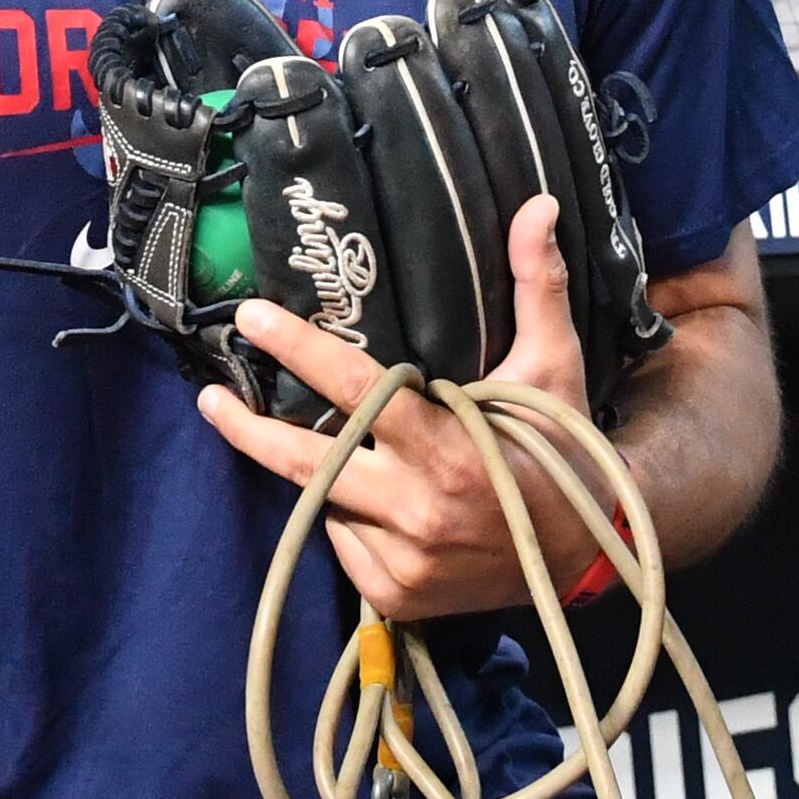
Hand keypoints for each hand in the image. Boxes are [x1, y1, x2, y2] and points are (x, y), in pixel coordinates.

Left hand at [194, 194, 594, 620]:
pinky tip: (372, 500)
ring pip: (324, 503)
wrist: (588, 551)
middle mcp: (418, 507)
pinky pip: (344, 545)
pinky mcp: (398, 594)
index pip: (357, 389)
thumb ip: (535, 283)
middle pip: (307, 460)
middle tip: (210, 395)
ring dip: (315, 470)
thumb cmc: (560, 444)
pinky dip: (347, 518)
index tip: (251, 316)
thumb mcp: (554, 364)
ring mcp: (405, 557)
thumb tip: (537, 204)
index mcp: (448, 445)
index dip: (299, 349)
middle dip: (248, 428)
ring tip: (292, 438)